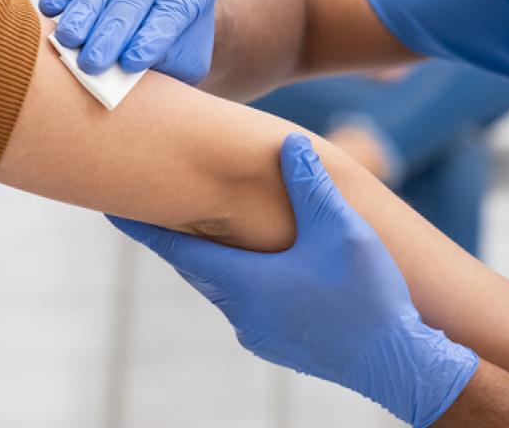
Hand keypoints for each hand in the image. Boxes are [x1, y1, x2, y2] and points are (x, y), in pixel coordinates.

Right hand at [38, 0, 215, 84]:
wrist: (169, 10)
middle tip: (92, 62)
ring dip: (83, 13)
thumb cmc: (177, 43)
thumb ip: (160, 65)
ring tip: (69, 41)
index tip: (130, 64)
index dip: (151, 37)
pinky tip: (51, 8)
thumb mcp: (183, 60)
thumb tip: (119, 76)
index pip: (174, 9)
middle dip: (111, 30)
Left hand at [110, 134, 478, 426]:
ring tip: (207, 225)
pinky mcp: (279, 344)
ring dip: (213, 255)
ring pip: (222, 285)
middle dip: (176, 232)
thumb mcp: (343, 229)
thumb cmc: (369, 297)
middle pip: (194, 264)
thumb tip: (286, 143)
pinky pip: (248, 303)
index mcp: (244, 281)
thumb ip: (311, 185)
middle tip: (152, 202)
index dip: (141, 224)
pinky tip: (264, 264)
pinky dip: (242, 278)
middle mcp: (241, 311)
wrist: (400, 366)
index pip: (175, 245)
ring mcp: (258, 332)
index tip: (108, 205)